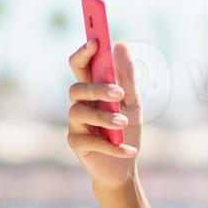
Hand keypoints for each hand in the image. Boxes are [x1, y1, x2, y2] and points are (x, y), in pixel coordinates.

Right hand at [66, 38, 141, 191]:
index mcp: (91, 89)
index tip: (95, 41)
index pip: (80, 65)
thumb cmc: (125, 130)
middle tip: (118, 94)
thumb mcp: (132, 102)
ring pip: (80, 112)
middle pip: (77, 88)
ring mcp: (75, 124)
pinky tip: (128, 150)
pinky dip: (112, 145)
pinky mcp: (76, 143)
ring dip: (104, 117)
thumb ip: (126, 76)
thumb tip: (120, 45)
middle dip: (97, 88)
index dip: (83, 52)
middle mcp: (79, 104)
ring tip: (123, 123)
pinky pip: (90, 140)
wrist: (124, 165)